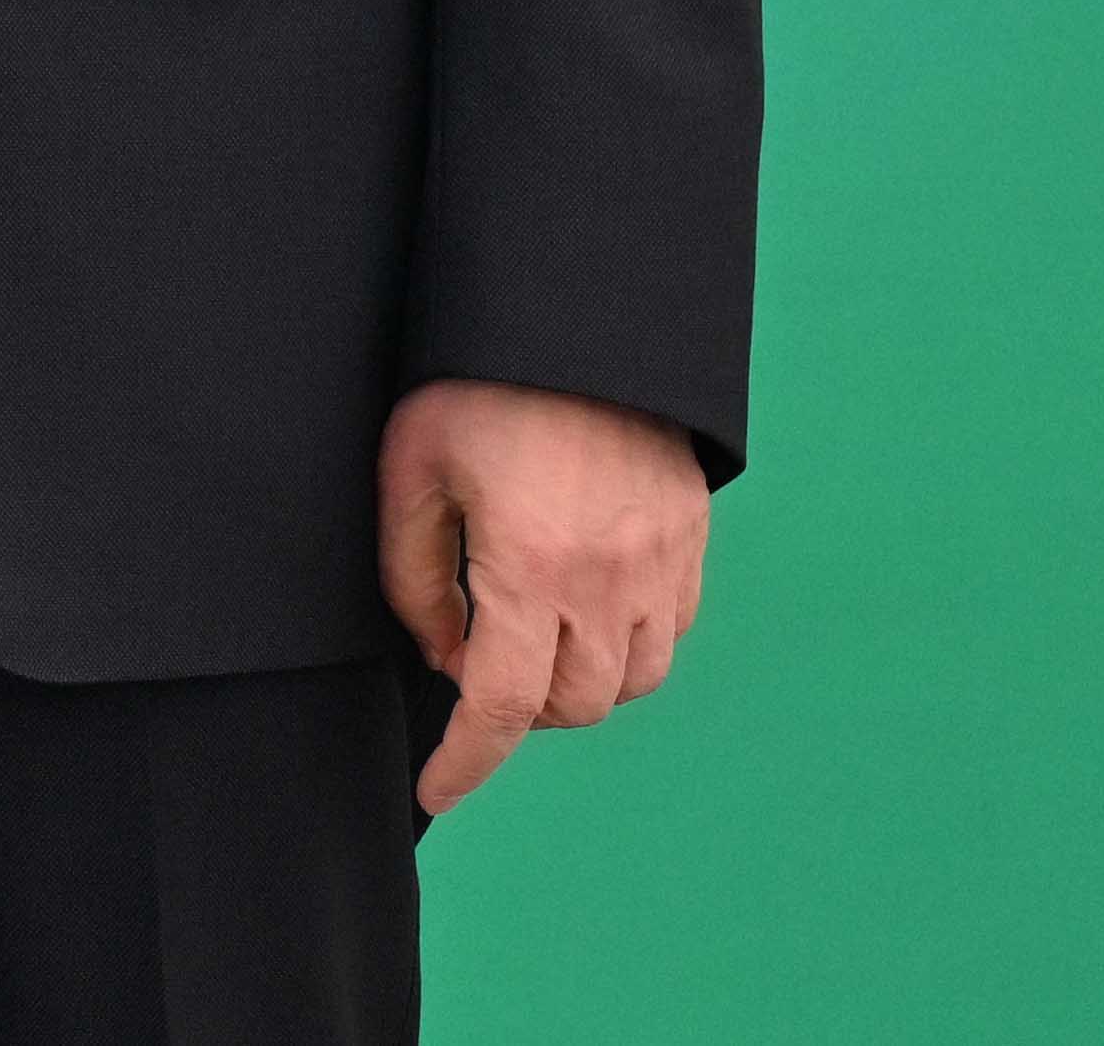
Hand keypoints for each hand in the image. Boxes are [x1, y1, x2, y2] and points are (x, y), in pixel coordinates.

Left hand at [377, 379, 708, 818]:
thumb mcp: (413, 469)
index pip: (502, 707)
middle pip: (571, 705)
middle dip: (518, 709)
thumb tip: (444, 653)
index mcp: (532, 566)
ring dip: (578, 684)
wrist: (579, 315)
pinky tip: (584, 610)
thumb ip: (415, 575)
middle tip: (476, 664)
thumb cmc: (479, 384)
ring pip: (631, 681)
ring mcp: (662, 562)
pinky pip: (671, 633)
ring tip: (531, 641)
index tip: (436, 788)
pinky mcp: (690, 540)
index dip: (467, 761)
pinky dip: (628, 647)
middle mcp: (610, 580)